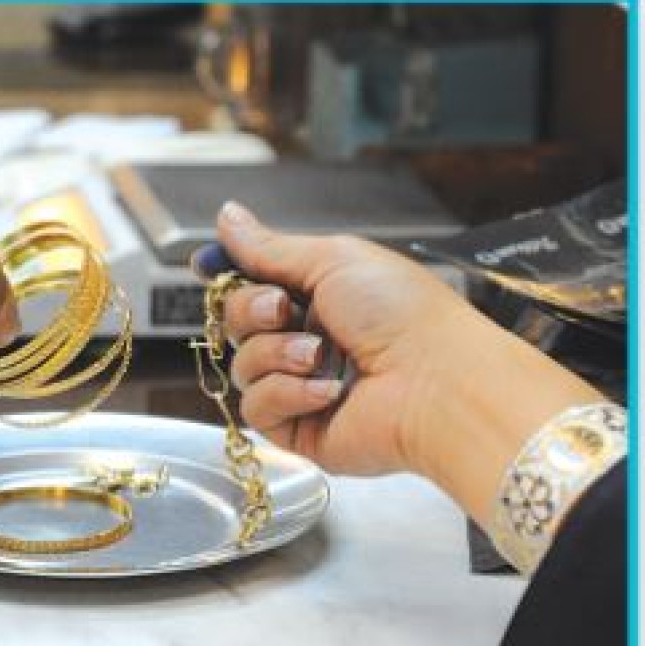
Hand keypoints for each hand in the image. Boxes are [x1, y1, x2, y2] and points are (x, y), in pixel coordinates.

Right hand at [194, 202, 600, 525]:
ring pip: (242, 365)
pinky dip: (287, 393)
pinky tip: (327, 391)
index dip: (229, 274)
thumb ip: (271, 247)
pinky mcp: (299, 429)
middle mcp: (306, 340)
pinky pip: (256, 407)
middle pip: (236, 322)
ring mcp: (301, 386)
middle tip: (282, 308)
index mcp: (319, 296)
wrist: (437, 382)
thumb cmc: (402, 314)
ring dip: (275, 354)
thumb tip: (227, 216)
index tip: (207, 263)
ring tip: (318, 354)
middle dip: (251, 310)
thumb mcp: (333, 259)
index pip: (254, 282)